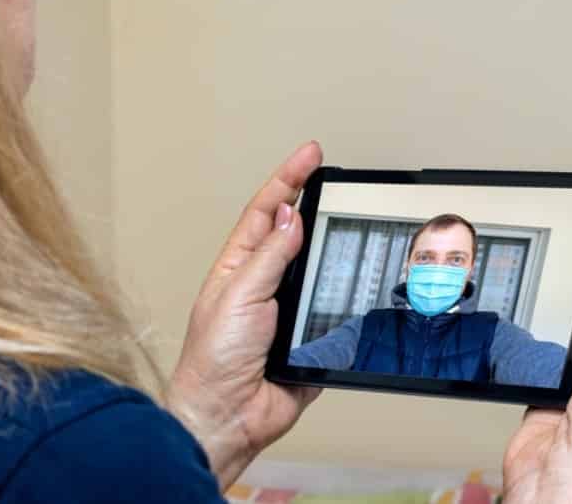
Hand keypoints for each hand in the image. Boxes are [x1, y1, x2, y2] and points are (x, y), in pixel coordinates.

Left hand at [166, 141, 323, 488]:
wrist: (227, 417)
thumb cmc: (213, 361)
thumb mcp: (239, 295)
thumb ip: (269, 256)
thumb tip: (292, 217)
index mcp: (238, 266)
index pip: (268, 211)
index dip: (289, 180)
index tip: (311, 154)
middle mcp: (263, 283)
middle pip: (297, 234)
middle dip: (317, 204)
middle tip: (339, 180)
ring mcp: (288, 310)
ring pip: (319, 269)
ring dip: (335, 250)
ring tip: (353, 223)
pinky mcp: (309, 338)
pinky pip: (335, 310)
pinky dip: (347, 297)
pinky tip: (358, 283)